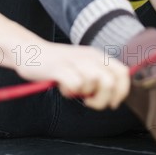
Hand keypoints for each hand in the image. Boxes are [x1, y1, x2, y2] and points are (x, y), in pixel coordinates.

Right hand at [15, 42, 129, 110]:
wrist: (32, 51)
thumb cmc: (59, 65)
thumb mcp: (84, 67)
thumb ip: (99, 77)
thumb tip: (114, 96)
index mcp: (98, 56)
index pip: (123, 73)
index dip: (121, 92)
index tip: (112, 103)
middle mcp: (89, 56)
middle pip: (111, 82)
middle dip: (103, 99)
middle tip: (89, 101)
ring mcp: (75, 61)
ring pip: (94, 82)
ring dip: (84, 94)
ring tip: (73, 90)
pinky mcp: (60, 67)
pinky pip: (75, 84)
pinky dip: (70, 91)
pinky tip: (63, 86)